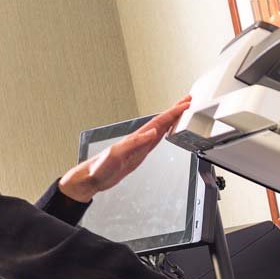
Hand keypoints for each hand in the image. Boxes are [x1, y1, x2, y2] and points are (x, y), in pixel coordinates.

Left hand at [59, 94, 193, 202]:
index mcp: (135, 138)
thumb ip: (135, 143)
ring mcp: (139, 146)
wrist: (92, 178)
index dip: (172, 113)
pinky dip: (165, 133)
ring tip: (182, 112)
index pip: (158, 121)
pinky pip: (156, 140)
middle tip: (188, 100)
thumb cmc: (100, 167)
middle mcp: (139, 139)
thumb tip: (153, 132)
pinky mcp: (138, 154)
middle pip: (161, 121)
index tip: (185, 104)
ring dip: (172, 119)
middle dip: (175, 110)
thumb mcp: (117, 154)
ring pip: (160, 128)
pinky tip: (168, 131)